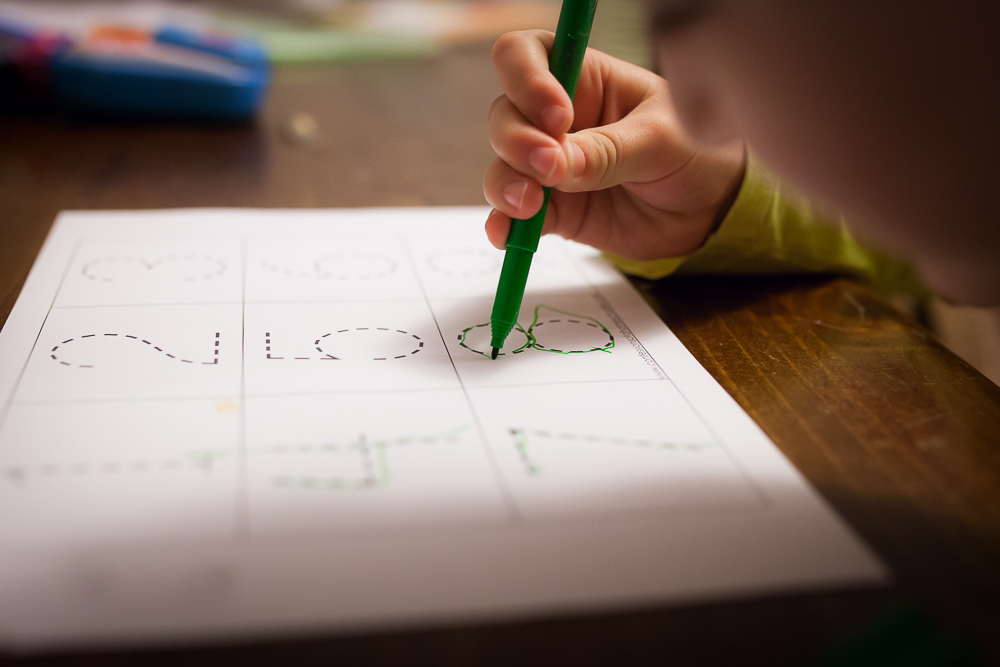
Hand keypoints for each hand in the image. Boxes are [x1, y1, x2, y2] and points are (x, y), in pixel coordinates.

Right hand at [484, 30, 745, 259]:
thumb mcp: (661, 142)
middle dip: (516, 141)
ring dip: (507, 184)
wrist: (709, 212)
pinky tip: (510, 235)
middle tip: (549, 166)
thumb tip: (554, 165)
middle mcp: (557, 119)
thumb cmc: (695, 153)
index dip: (526, 79)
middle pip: (505, 114)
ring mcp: (550, 166)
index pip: (526, 55)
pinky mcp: (552, 209)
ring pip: (502, 166)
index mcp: (586, 79)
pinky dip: (505, 224)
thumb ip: (607, 152)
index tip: (557, 117)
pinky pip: (513, 214)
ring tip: (532, 205)